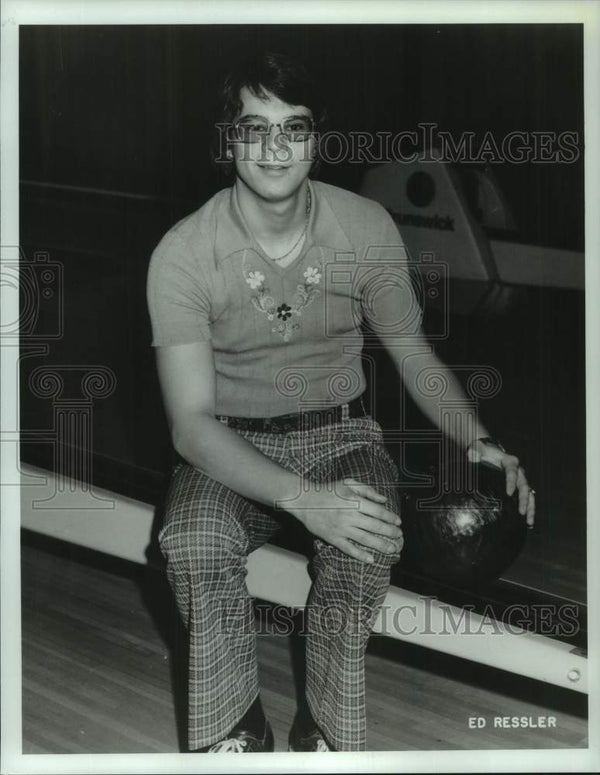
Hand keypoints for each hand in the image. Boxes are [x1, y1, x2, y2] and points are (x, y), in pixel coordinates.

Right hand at [283, 478, 402, 562]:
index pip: (378, 512)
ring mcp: (342, 528)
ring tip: (392, 549)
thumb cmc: (328, 490)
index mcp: (355, 501)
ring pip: (366, 539)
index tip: (398, 522)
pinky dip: (361, 555)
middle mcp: (350, 516)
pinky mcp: (333, 538)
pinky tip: (371, 559)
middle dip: (390, 533)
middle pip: (375, 526)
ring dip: (381, 545)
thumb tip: (384, 500)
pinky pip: (349, 549)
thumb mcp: (348, 483)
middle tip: (399, 537)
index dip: (390, 518)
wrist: (304, 500)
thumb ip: (367, 490)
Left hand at [467, 439, 535, 526]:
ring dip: (530, 508)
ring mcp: (520, 480)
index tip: (509, 492)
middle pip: (524, 485)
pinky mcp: (519, 488)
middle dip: (523, 499)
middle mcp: (519, 471)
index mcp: (510, 461)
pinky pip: (527, 499)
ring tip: (529, 522)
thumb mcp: (478, 449)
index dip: (511, 481)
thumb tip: (470, 454)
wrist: (489, 453)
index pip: (512, 470)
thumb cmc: (483, 452)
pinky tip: (528, 524)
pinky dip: (528, 510)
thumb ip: (475, 451)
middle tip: (521, 512)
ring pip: (529, 494)